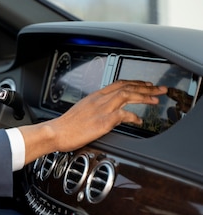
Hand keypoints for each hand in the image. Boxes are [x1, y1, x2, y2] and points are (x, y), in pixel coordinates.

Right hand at [19, 80, 167, 163]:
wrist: (55, 132)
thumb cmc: (66, 126)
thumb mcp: (82, 113)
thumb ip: (97, 111)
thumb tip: (110, 116)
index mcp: (94, 97)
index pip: (118, 84)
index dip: (134, 83)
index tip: (145, 85)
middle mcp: (99, 100)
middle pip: (126, 87)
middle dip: (145, 87)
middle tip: (159, 89)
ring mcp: (101, 109)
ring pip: (127, 95)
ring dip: (144, 96)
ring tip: (155, 99)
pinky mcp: (103, 121)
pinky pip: (123, 114)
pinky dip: (134, 116)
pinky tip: (139, 120)